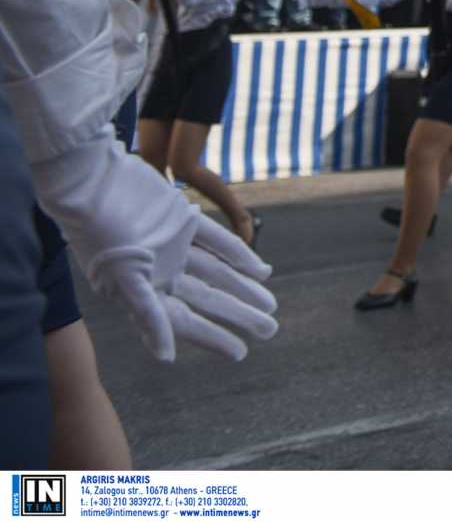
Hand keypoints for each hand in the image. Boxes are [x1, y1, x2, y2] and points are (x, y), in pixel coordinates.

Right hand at [30, 137, 277, 361]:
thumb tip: (166, 358)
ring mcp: (172, 245)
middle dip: (237, 315)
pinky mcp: (181, 219)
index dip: (212, 337)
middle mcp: (160, 272)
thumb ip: (147, 315)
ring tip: (270, 305)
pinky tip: (262, 270)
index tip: (241, 353)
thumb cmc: (102, 233)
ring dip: (243, 287)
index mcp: (143, 292)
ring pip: (217, 272)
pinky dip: (240, 254)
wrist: (93, 182)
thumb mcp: (124, 278)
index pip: (185, 321)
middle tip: (270, 330)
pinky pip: (218, 241)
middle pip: (207, 299)